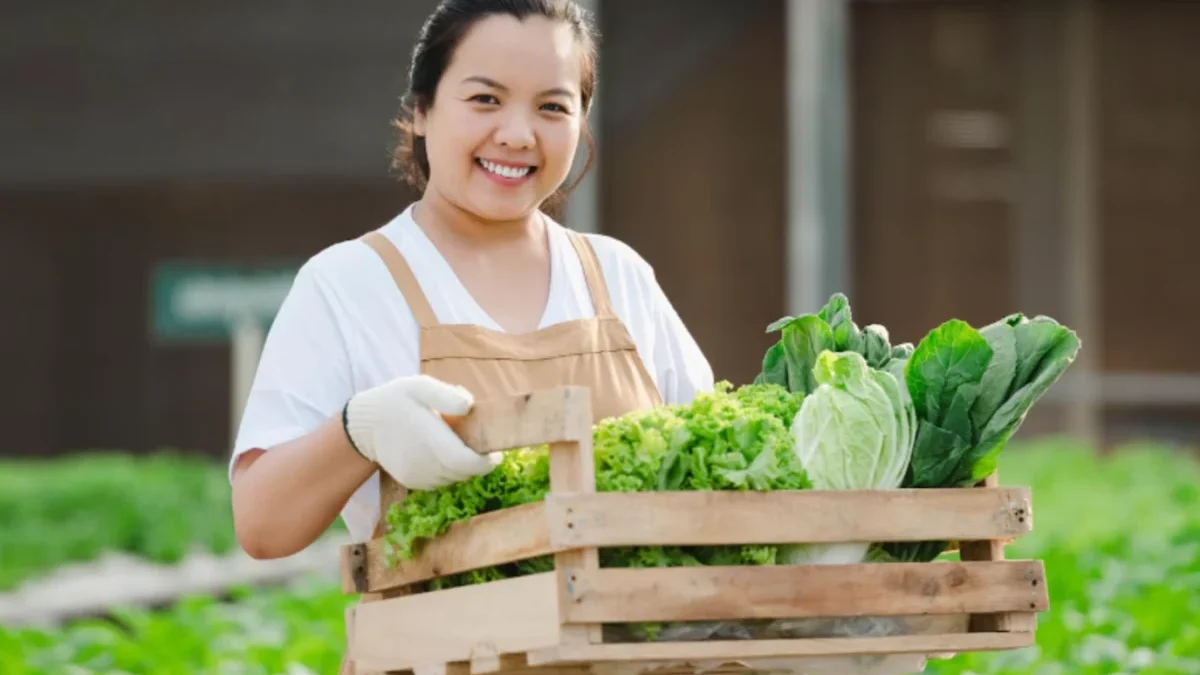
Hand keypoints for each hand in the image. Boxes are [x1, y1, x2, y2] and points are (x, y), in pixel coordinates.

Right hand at [342, 375, 497, 489]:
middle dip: (476, 461)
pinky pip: (440, 481)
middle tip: (478, 442)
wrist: (364, 425)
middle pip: (464, 472)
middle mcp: (424, 463)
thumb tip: (469, 406)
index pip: (466, 462)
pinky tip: (439, 452)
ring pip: (453, 478)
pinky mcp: (411, 482)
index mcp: (430, 439)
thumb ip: (446, 395)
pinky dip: (447, 471)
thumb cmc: (397, 400)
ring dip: (461, 466)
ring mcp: (417, 476)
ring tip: (454, 443)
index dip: (486, 462)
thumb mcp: (420, 386)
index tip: (495, 452)